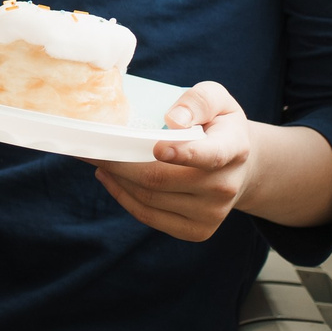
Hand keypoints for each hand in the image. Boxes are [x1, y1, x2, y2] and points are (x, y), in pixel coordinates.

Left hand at [95, 81, 251, 240]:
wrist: (239, 166)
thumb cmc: (217, 125)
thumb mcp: (217, 100)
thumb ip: (199, 101)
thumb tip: (173, 120)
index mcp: (233, 148)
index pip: (210, 155)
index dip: (183, 154)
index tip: (156, 148)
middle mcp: (225, 186)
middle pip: (160, 179)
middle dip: (119, 162)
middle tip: (92, 146)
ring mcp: (212, 212)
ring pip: (149, 199)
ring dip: (116, 178)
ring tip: (100, 158)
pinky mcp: (197, 230)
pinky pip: (149, 216)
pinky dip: (123, 196)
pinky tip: (111, 178)